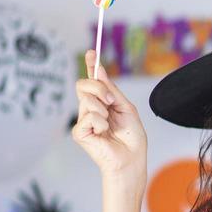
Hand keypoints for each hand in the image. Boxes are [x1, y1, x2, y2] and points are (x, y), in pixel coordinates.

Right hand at [71, 50, 146, 183]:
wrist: (131, 159)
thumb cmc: (131, 137)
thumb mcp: (125, 107)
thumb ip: (111, 89)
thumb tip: (99, 69)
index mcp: (102, 103)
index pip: (92, 81)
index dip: (91, 65)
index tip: (92, 52)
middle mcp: (90, 109)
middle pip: (84, 84)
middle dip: (99, 87)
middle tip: (112, 101)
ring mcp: (83, 120)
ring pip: (87, 99)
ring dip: (104, 109)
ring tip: (110, 123)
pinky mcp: (79, 132)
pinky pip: (88, 115)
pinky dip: (101, 122)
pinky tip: (104, 133)